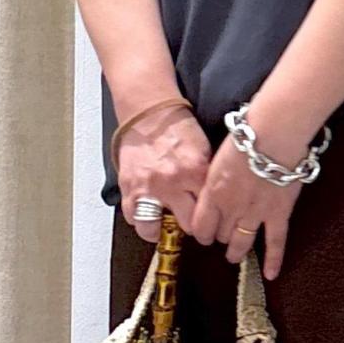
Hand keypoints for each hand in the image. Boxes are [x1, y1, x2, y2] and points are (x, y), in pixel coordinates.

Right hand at [116, 109, 211, 242]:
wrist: (149, 112)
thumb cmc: (177, 127)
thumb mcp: (204, 150)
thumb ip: (207, 178)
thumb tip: (214, 201)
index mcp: (196, 171)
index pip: (210, 210)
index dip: (213, 219)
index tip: (213, 224)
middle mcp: (172, 183)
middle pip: (187, 225)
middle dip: (191, 226)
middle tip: (190, 223)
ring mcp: (148, 188)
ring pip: (152, 229)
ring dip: (159, 230)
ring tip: (163, 226)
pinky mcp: (129, 187)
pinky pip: (133, 217)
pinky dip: (139, 218)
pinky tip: (146, 212)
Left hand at [187, 124, 307, 277]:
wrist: (274, 133)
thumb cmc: (248, 136)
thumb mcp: (218, 156)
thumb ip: (214, 177)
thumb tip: (213, 185)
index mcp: (213, 192)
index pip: (201, 224)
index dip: (201, 233)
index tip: (202, 234)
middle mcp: (231, 208)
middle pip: (220, 233)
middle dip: (219, 237)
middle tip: (221, 237)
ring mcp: (255, 214)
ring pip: (241, 242)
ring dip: (236, 251)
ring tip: (234, 256)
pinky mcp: (279, 214)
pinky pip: (275, 242)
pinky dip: (274, 260)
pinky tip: (271, 274)